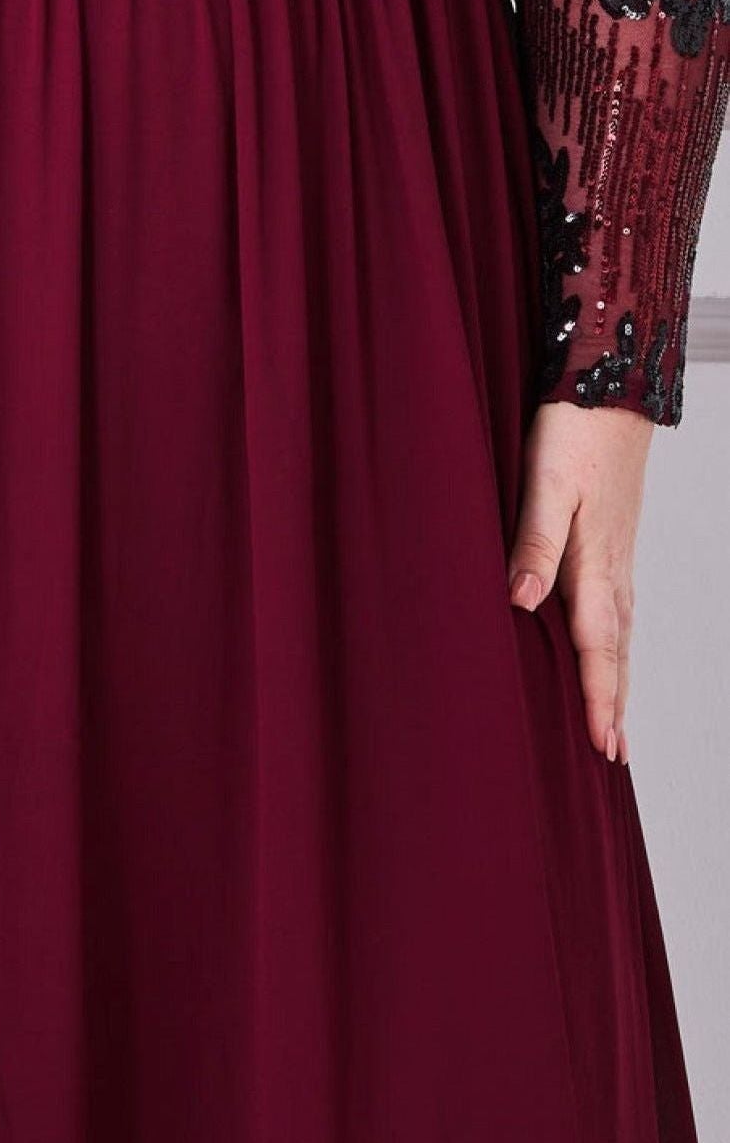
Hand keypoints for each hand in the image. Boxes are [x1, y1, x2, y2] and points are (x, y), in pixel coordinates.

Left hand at [506, 400, 653, 765]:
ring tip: (614, 719)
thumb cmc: (574, 432)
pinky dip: (617, 642)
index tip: (603, 747)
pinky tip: (609, 647)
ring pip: (621, 632)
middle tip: (614, 755)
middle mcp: (613, 567)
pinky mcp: (613, 539)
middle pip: (616, 652)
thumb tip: (522, 602)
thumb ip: (534, 542)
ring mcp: (617, 554)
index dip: (598, 699)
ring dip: (617, 678)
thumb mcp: (546, 484)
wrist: (611, 387)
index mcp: (596, 562)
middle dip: (613, 704)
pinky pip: (618, 607)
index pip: (598, 647)